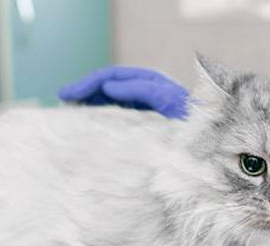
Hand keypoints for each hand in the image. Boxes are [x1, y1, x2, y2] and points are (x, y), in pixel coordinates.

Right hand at [58, 66, 188, 118]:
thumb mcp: (166, 100)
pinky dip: (98, 116)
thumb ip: (138, 90)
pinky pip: (114, 116)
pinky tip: (85, 123)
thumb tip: (107, 85)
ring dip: (88, 103)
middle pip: (106, 85)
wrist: (207, 147)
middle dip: (84, 89)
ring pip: (107, 100)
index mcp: (150, 83)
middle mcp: (144, 93)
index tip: (70, 94)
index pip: (112, 76)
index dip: (90, 82)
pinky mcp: (140, 125)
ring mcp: (141, 108)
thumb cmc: (190, 122)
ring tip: (68, 110)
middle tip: (62, 98)